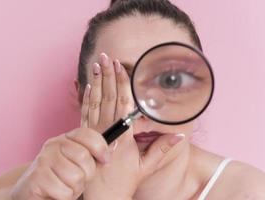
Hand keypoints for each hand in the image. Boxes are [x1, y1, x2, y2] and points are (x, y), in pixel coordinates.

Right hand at [10, 128, 110, 199]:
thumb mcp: (78, 164)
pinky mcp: (37, 176)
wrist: (31, 192)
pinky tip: (56, 193)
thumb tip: (115, 144)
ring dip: (74, 188)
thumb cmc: (60, 179)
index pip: (88, 134)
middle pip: (84, 157)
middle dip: (87, 175)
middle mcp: (53, 144)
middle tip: (78, 180)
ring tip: (66, 187)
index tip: (105, 160)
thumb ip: (94, 155)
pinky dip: (64, 197)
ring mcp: (43, 159)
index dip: (101, 148)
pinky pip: (64, 190)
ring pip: (76, 176)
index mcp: (66, 139)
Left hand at [81, 52, 184, 199]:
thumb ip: (162, 148)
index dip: (122, 83)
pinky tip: (87, 85)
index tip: (120, 66)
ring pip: (94, 102)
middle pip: (108, 97)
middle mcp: (107, 131)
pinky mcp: (84, 136)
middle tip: (106, 57)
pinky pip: (84, 113)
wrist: (102, 196)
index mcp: (124, 136)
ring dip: (96, 82)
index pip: (123, 103)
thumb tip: (180, 135)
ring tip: (97, 65)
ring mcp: (93, 133)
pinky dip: (85, 98)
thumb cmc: (125, 181)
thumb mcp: (147, 166)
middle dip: (108, 75)